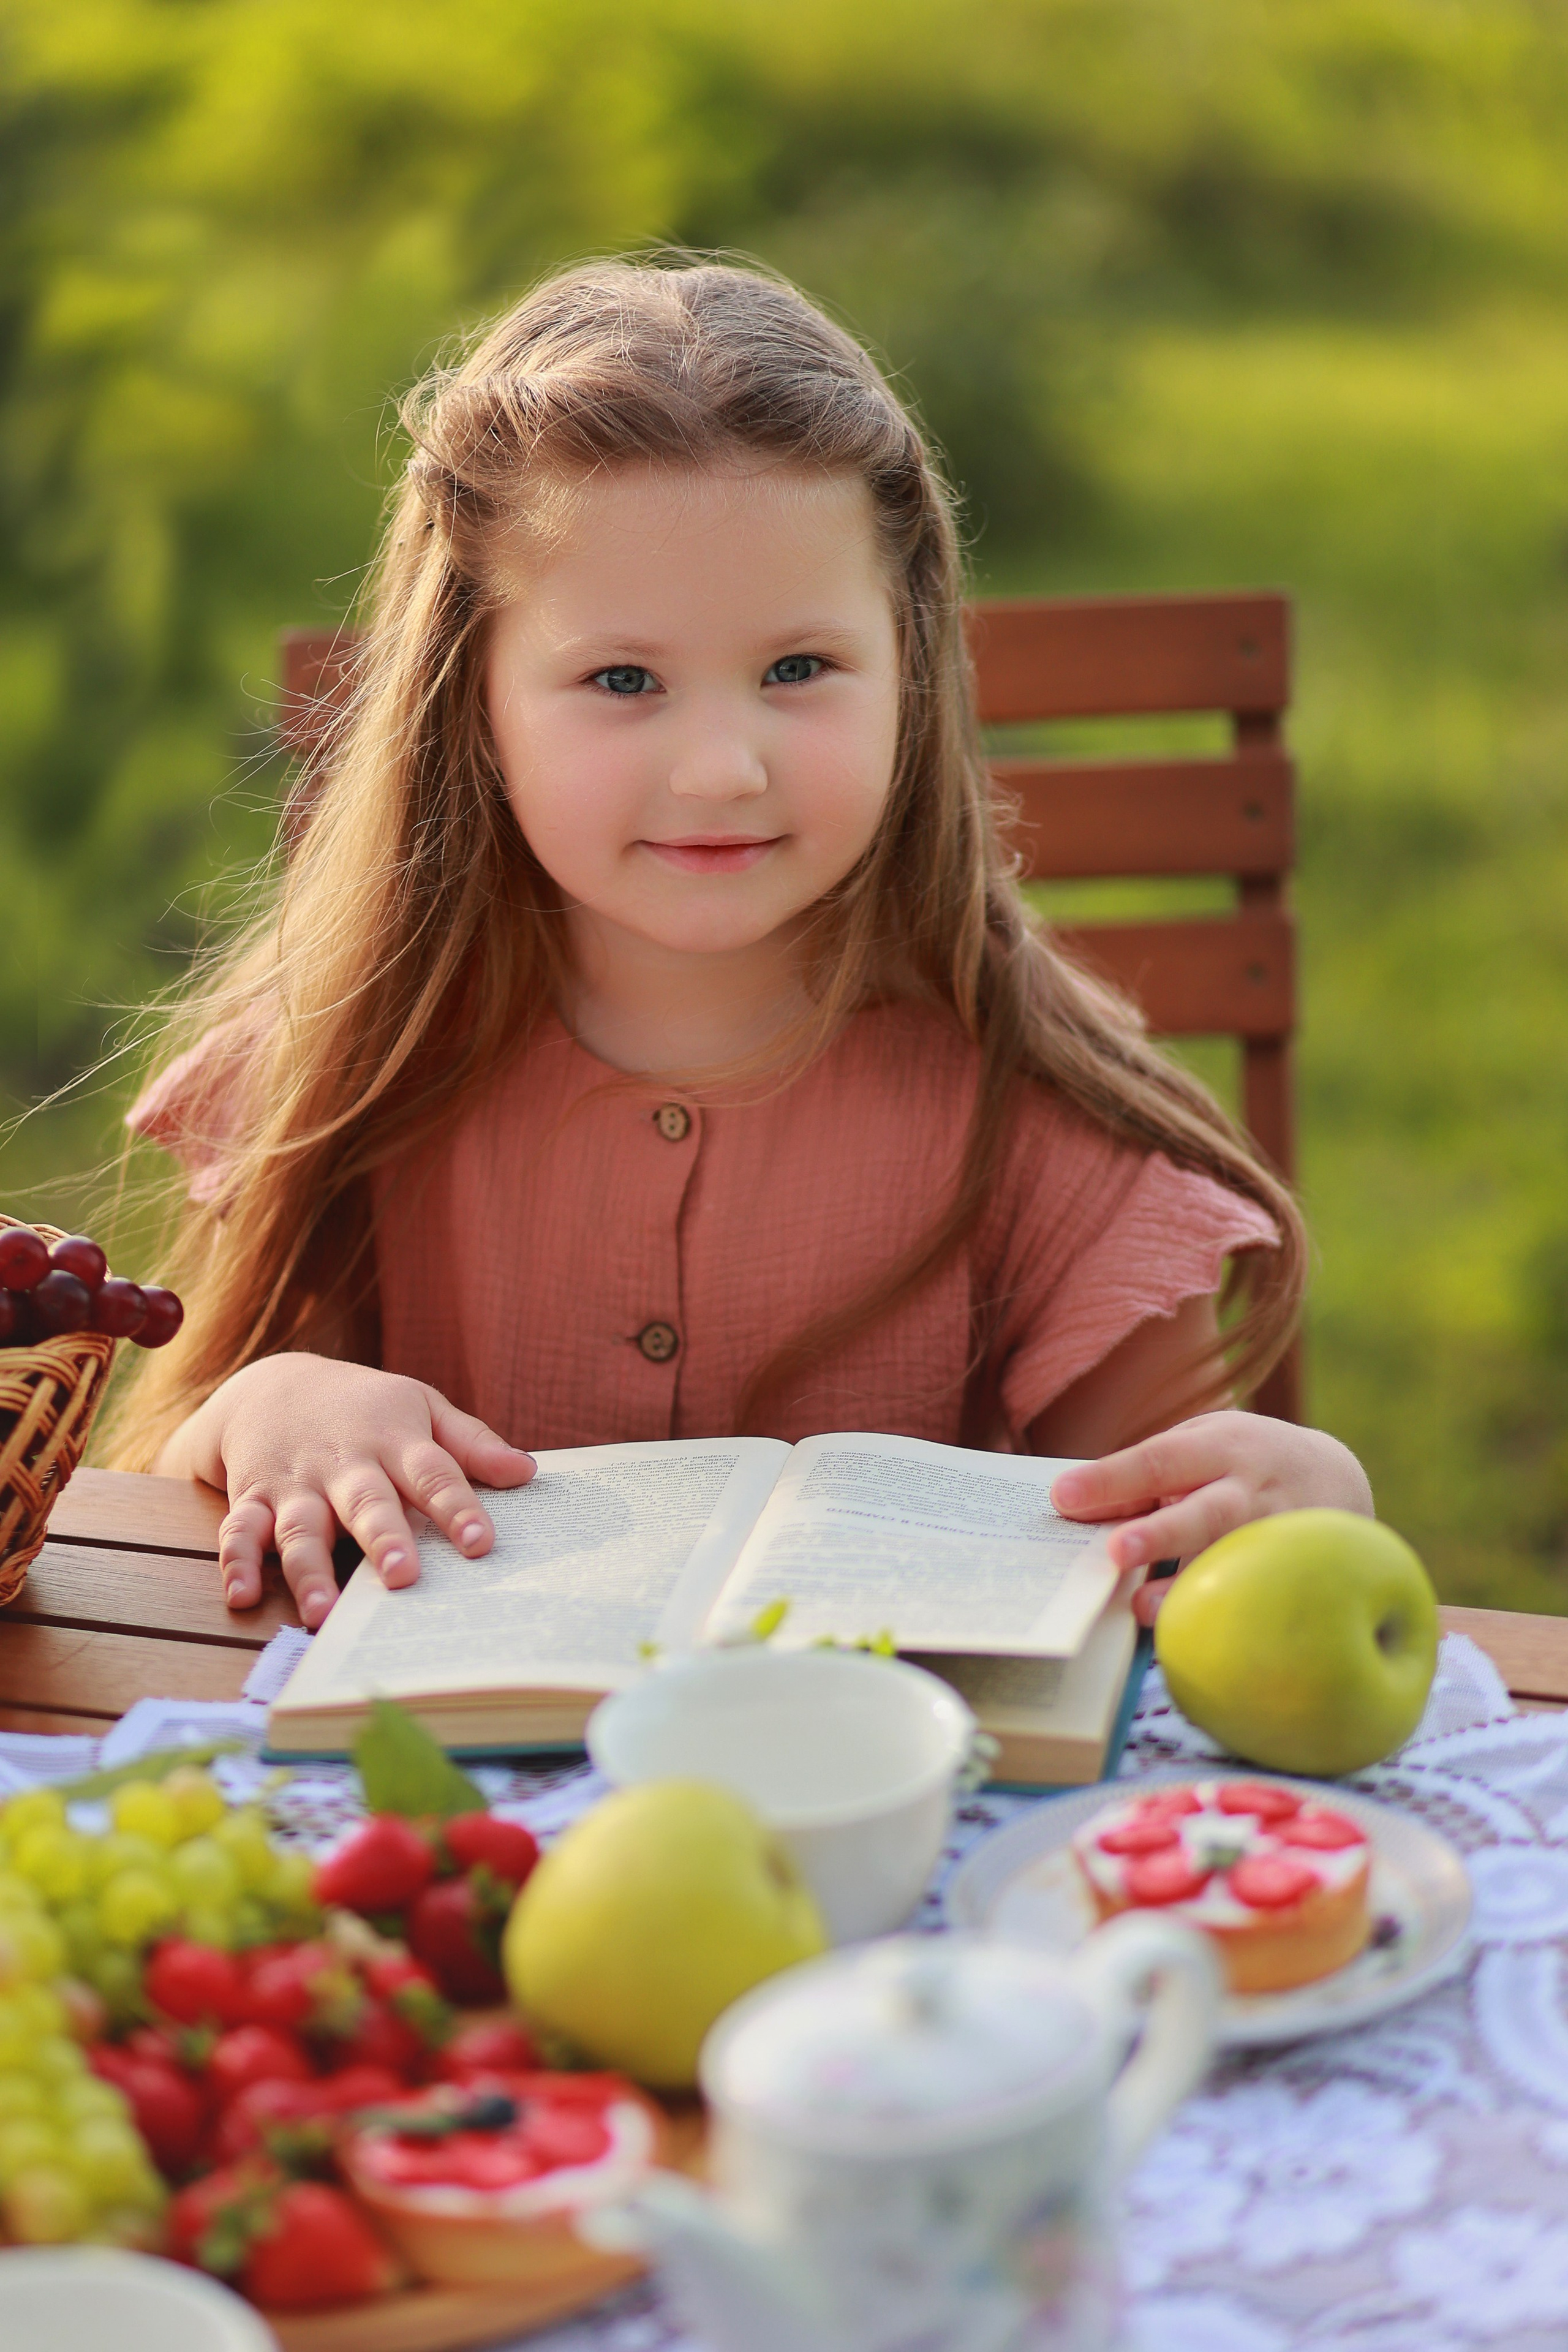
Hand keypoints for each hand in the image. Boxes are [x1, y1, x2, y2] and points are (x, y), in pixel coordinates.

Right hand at [155, 1354, 535, 1630]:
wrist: (273, 1385)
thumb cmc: (365, 1407)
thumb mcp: (421, 1406)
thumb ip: (471, 1444)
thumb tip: (527, 1473)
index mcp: (393, 1438)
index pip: (432, 1473)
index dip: (457, 1507)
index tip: (481, 1543)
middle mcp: (343, 1463)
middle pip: (366, 1502)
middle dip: (383, 1539)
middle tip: (403, 1577)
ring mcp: (294, 1483)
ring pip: (300, 1528)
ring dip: (309, 1569)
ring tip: (323, 1612)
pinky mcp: (251, 1499)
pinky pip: (240, 1532)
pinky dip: (236, 1563)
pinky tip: (242, 1596)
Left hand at [1050, 1411, 1373, 1626]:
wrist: (1333, 1477)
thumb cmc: (1239, 1462)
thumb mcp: (1200, 1447)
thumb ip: (1147, 1475)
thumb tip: (1078, 1505)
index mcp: (1219, 1447)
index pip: (1159, 1460)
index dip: (1112, 1479)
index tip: (1062, 1496)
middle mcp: (1251, 1490)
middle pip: (1206, 1513)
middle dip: (1160, 1533)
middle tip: (1115, 1552)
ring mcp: (1278, 1536)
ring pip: (1236, 1563)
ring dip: (1189, 1588)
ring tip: (1144, 1608)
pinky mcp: (1294, 1574)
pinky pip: (1258, 1599)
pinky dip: (1226, 1615)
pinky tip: (1190, 1635)